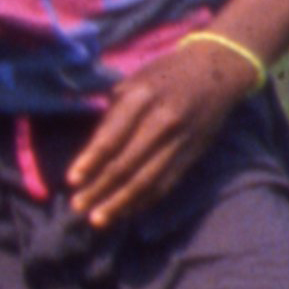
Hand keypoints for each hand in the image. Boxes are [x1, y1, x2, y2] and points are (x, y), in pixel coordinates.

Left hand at [62, 41, 253, 232]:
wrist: (217, 70)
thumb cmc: (163, 75)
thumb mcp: (132, 82)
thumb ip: (111, 113)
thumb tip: (87, 149)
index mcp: (141, 98)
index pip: (111, 138)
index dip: (90, 162)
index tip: (72, 180)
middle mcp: (162, 121)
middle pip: (126, 164)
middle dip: (100, 189)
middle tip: (78, 206)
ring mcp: (180, 140)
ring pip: (147, 180)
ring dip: (120, 203)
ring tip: (98, 218)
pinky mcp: (193, 153)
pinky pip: (166, 182)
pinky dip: (145, 200)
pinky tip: (126, 210)